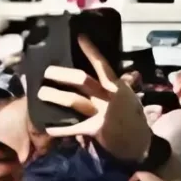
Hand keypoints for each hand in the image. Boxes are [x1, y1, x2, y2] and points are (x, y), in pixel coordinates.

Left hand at [37, 42, 150, 164]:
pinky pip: (74, 128)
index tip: (80, 38)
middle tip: (47, 72)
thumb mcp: (130, 97)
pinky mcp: (96, 129)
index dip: (91, 51)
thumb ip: (122, 84)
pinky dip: (61, 129)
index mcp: (116, 86)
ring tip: (41, 93)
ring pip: (74, 101)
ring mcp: (101, 113)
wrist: (139, 143)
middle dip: (62, 75)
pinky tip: (48, 129)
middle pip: (82, 80)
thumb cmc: (132, 116)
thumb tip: (122, 71)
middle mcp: (108, 96)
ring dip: (55, 96)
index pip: (102, 64)